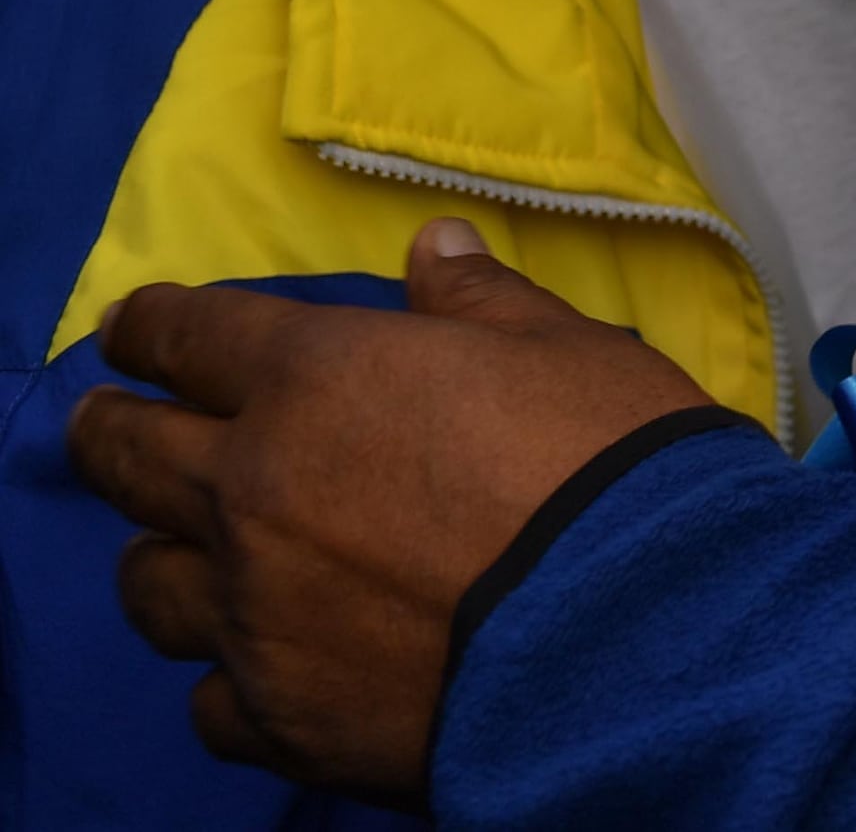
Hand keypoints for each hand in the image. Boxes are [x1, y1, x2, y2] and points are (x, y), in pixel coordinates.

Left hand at [69, 222, 712, 798]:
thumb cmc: (615, 461)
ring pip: (149, 585)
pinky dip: (229, 673)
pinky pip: (210, 697)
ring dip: (165, 555)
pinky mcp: (279, 716)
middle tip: (109, 422)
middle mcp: (253, 492)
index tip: (135, 327)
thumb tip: (433, 245)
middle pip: (127, 455)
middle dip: (109, 429)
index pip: (190, 335)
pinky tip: (264, 665)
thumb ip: (481, 302)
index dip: (152, 326)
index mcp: (317, 380)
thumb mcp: (566, 350)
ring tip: (184, 552)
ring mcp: (255, 613)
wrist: (640, 629)